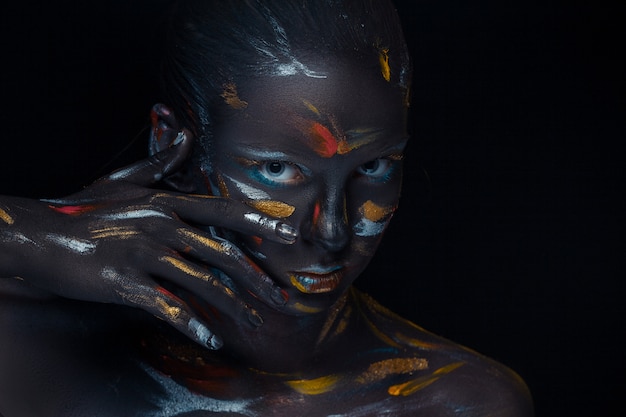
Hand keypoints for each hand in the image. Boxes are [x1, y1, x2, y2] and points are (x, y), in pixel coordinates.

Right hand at [0, 130, 296, 348]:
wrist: (39, 236)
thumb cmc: (84, 211)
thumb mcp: (124, 181)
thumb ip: (161, 162)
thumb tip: (185, 135)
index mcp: (167, 202)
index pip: (225, 211)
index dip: (260, 221)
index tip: (290, 234)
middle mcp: (162, 225)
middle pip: (223, 253)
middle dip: (257, 279)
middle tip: (280, 299)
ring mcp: (143, 253)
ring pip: (203, 282)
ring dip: (233, 306)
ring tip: (254, 323)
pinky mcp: (124, 282)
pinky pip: (167, 306)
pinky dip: (192, 325)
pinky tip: (210, 340)